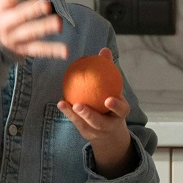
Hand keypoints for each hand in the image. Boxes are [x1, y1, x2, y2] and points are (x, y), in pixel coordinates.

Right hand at [0, 0, 67, 59]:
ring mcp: (14, 38)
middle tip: (46, 5)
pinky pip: (38, 50)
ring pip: (30, 33)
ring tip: (59, 23)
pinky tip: (65, 51)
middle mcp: (5, 24)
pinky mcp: (22, 49)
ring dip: (44, 28)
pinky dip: (52, 51)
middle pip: (19, 17)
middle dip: (32, 11)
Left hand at [57, 48, 134, 176]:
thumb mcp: (114, 88)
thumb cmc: (111, 101)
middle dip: (89, 115)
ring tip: (63, 104)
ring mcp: (96, 132)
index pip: (121, 110)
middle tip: (78, 105)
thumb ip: (109, 70)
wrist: (110, 129)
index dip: (116, 106)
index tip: (108, 100)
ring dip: (72, 115)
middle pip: (99, 122)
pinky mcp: (85, 132)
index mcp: (121, 113)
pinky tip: (61, 103)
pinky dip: (68, 113)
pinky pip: (76, 123)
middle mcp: (109, 125)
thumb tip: (104, 50)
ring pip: (84, 125)